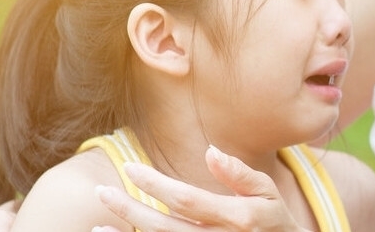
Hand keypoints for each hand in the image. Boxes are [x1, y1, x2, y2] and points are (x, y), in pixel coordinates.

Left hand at [95, 145, 310, 231]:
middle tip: (101, 191)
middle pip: (166, 228)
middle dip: (130, 210)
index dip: (156, 184)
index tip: (130, 169)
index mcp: (238, 218)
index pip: (187, 200)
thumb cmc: (275, 221)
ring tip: (99, 226)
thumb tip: (210, 152)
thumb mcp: (269, 193)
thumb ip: (241, 174)